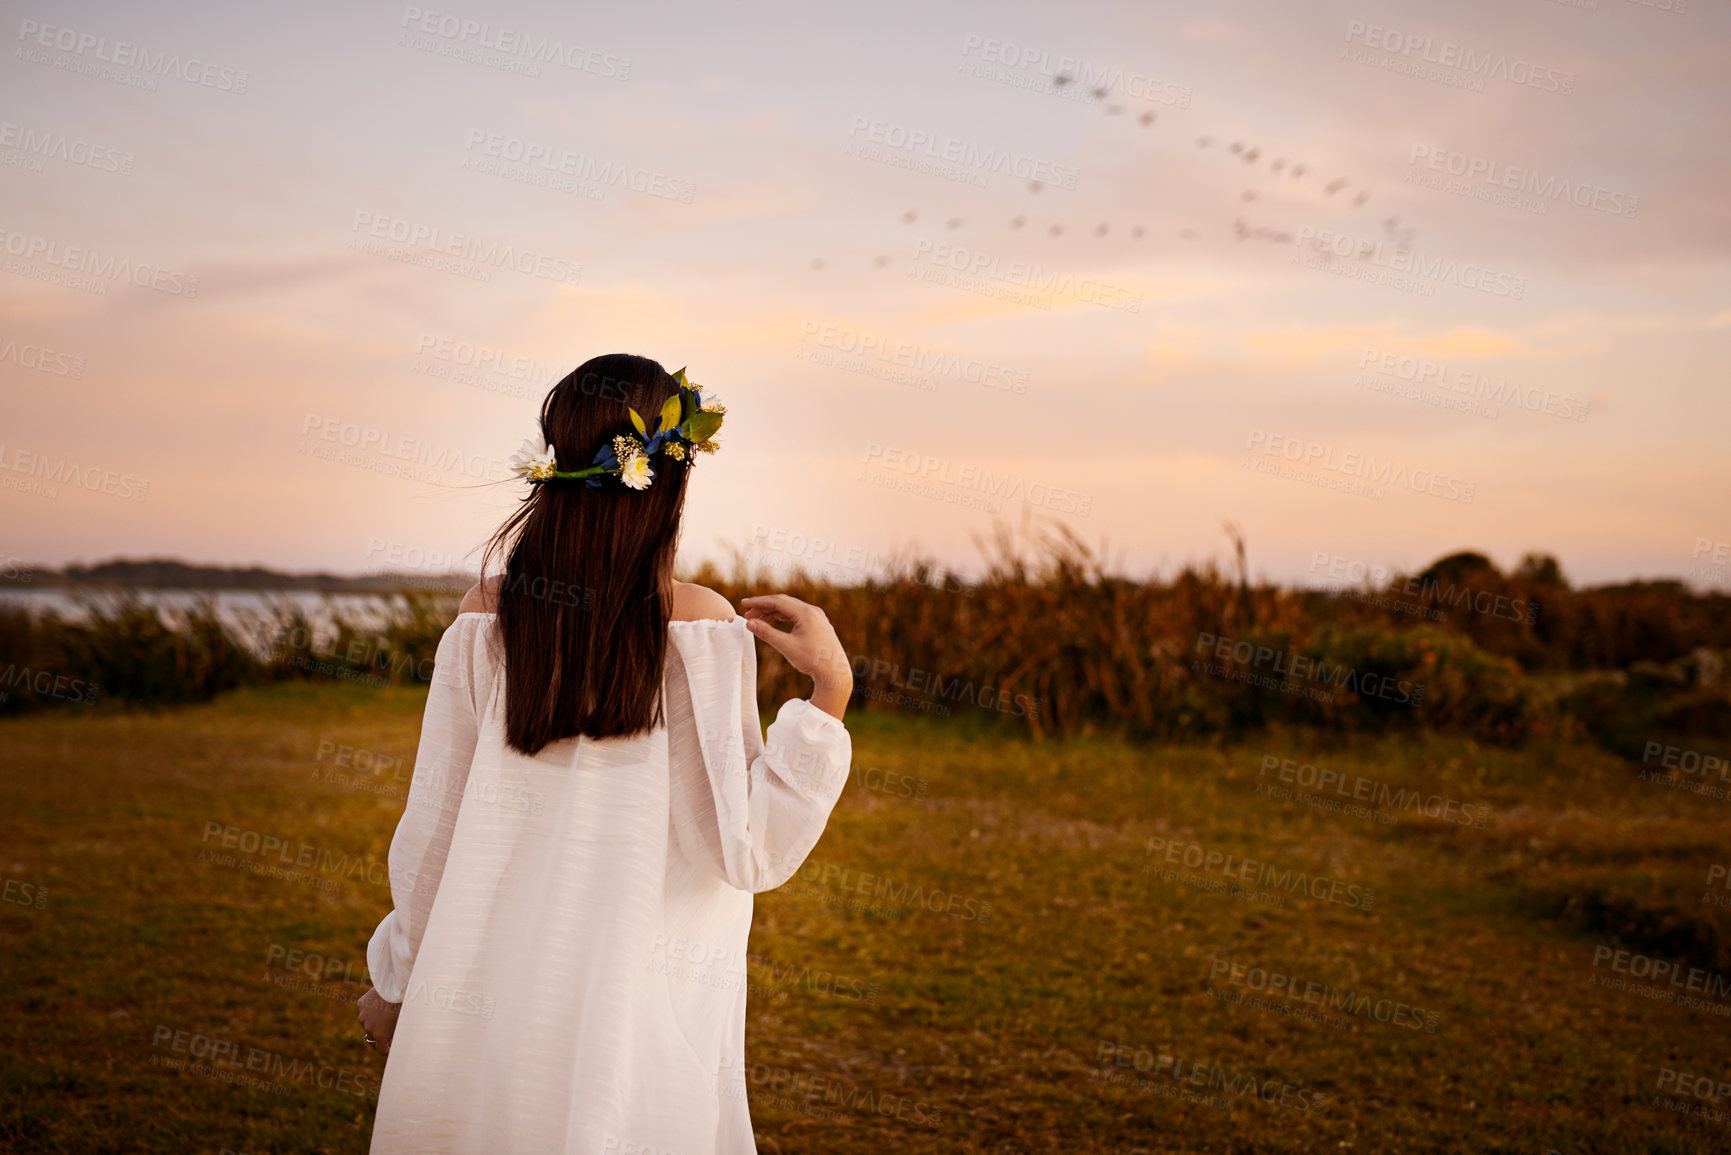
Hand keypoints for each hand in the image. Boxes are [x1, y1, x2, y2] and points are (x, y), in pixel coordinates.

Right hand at [357, 987, 400, 1056]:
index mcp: (379, 1035)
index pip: (381, 1050)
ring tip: (386, 1015)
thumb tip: (394, 1042)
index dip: (388, 1050)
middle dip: (381, 1038)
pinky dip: (371, 1010)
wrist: (394, 986)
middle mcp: (368, 1028)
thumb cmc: (402, 1005)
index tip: (393, 1047)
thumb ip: (396, 1035)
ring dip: (375, 1023)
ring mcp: (363, 1016)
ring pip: (368, 1023)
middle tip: (390, 1034)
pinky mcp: (361, 1005)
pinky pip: (365, 1011)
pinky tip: (380, 1003)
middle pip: (374, 1038)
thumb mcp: (402, 1022)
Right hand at [740, 594, 852, 718]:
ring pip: (790, 609)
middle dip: (764, 607)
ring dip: (773, 613)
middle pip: (783, 603)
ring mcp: (817, 617)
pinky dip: (784, 617)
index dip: (758, 602)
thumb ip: (766, 633)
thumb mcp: (786, 646)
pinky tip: (774, 622)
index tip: (744, 603)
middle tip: (748, 615)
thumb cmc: (812, 660)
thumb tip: (749, 623)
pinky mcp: (819, 625)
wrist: (835, 672)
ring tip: (758, 621)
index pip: (777, 601)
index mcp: (805, 613)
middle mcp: (813, 611)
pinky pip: (798, 615)